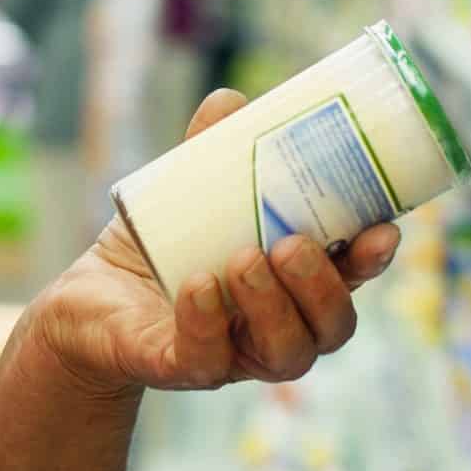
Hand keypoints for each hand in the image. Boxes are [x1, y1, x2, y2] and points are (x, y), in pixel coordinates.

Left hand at [29, 90, 400, 397]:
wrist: (87, 302)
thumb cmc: (157, 250)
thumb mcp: (185, 196)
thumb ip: (209, 153)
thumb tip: (230, 101)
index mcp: (292, 288)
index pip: (350, 282)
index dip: (372, 261)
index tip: (383, 228)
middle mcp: (274, 330)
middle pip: (330, 329)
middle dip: (323, 288)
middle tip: (291, 243)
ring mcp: (232, 358)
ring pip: (284, 355)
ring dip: (273, 306)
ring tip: (245, 260)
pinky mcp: (178, 369)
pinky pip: (205, 360)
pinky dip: (206, 323)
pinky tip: (199, 287)